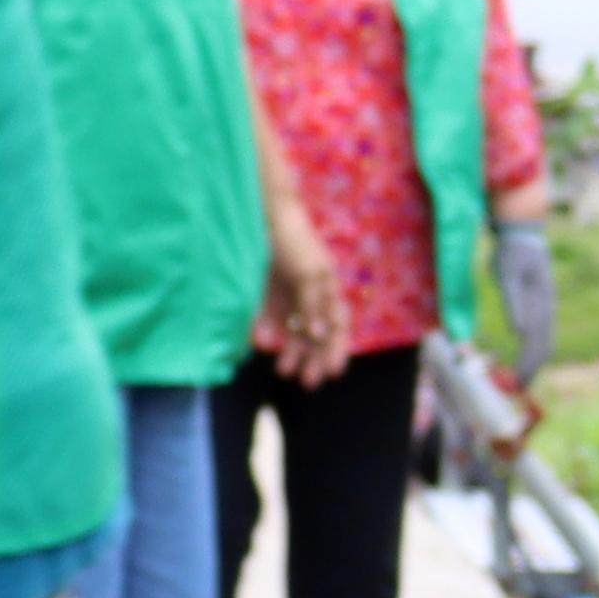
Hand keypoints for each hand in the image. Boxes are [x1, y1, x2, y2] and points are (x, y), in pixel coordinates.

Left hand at [260, 232, 351, 386]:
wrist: (263, 215)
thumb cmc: (294, 241)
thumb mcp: (308, 273)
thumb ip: (313, 305)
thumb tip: (320, 335)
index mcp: (328, 289)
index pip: (338, 326)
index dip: (337, 349)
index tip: (333, 372)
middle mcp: (310, 295)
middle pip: (317, 334)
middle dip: (313, 358)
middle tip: (306, 382)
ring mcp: (287, 294)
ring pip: (293, 330)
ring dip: (291, 351)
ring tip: (283, 370)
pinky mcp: (265, 292)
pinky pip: (268, 318)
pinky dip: (266, 331)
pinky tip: (260, 342)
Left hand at [489, 214, 559, 375]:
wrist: (523, 235)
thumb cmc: (511, 254)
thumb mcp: (508, 275)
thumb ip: (514, 302)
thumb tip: (518, 332)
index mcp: (541, 304)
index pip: (536, 342)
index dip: (527, 364)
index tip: (516, 382)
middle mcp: (547, 309)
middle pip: (543, 346)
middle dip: (531, 370)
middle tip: (517, 389)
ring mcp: (547, 308)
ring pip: (545, 342)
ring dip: (534, 363)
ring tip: (522, 381)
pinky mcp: (542, 307)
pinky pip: (543, 335)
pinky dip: (535, 351)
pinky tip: (528, 359)